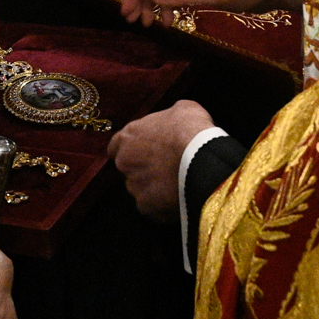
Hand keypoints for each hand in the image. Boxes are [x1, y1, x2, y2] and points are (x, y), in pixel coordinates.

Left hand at [107, 100, 215, 220]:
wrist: (202, 160)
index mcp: (127, 138)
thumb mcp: (182, 110)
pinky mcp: (148, 208)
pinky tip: (182, 197)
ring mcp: (135, 188)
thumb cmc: (190, 130)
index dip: (132, 149)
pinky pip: (155, 208)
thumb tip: (173, 121)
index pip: (116, 147)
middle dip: (144, 170)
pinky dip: (165, 205)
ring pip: (142, 190)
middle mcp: (125, 164)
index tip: (145, 152)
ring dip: (155, 188)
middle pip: (130, 170)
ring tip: (178, 183)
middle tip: (167, 168)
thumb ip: (168, 118)